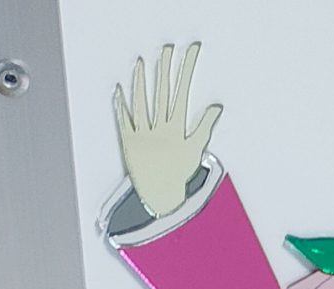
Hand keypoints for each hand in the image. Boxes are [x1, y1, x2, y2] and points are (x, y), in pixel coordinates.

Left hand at [114, 43, 223, 219]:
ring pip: (141, 101)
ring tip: (141, 62)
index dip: (186, 69)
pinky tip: (118, 89)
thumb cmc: (178, 176)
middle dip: (166, 67)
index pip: (182, 91)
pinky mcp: (128, 140)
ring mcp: (142, 132)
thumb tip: (215, 108)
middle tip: (168, 48)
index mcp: (176, 128)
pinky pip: (123, 119)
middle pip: (162, 91)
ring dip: (141, 80)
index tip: (190, 53)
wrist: (159, 196)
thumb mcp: (196, 151)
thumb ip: (204, 126)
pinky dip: (120, 104)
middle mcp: (158, 127)